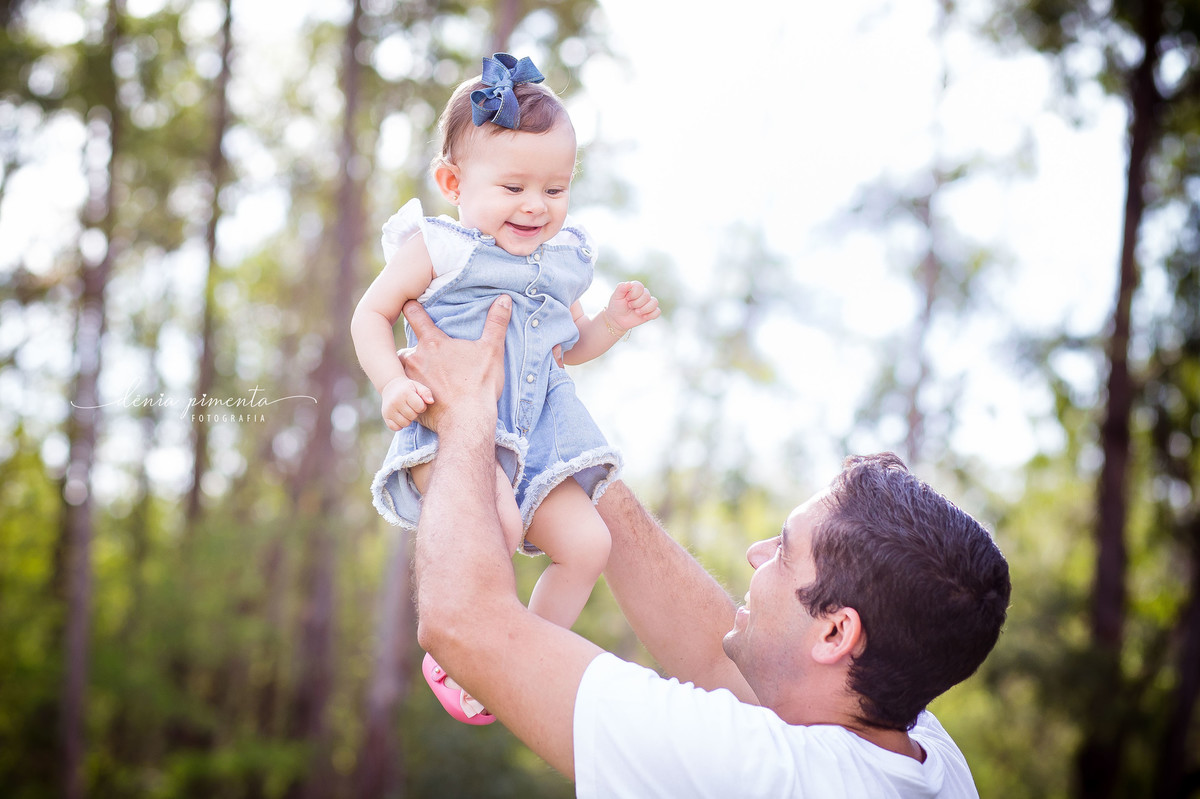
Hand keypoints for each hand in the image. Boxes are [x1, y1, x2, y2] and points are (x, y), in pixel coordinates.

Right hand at [380, 375, 433, 431]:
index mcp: (405, 393)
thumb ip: (426, 392)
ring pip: (405, 423)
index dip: (421, 406)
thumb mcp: (418, 386)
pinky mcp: (385, 417)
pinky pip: (396, 428)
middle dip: (415, 413)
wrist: (390, 388)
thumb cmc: (408, 388)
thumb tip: (431, 401)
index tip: (418, 402)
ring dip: (408, 419)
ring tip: (406, 411)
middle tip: (411, 407)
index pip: (419, 407)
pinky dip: (400, 425)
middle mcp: (395, 402)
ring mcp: (389, 410)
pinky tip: (400, 416)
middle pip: (413, 416)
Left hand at [399, 295, 510, 431]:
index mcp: (433, 342)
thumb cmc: (479, 384)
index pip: (414, 314)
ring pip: (402, 369)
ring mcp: (409, 379)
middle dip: (414, 349)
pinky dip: (410, 391)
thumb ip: (496, 323)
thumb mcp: (492, 350)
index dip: (411, 307)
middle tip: (426, 356)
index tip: (409, 302)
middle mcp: (415, 357)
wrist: (467, 421)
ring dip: (410, 370)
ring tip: (426, 378)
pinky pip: (404, 391)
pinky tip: (424, 396)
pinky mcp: (407, 399)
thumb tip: (505, 298)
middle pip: (407, 346)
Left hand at [606, 280, 660, 331]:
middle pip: (647, 295)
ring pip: (654, 302)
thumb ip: (620, 288)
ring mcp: (648, 303)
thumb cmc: (616, 306)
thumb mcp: (616, 297)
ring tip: (637, 312)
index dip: (634, 294)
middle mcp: (643, 294)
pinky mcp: (651, 312)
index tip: (627, 299)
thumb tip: (628, 283)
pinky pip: (657, 311)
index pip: (640, 286)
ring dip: (645, 309)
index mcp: (635, 288)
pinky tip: (643, 317)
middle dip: (637, 303)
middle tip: (630, 306)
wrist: (617, 319)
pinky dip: (651, 315)